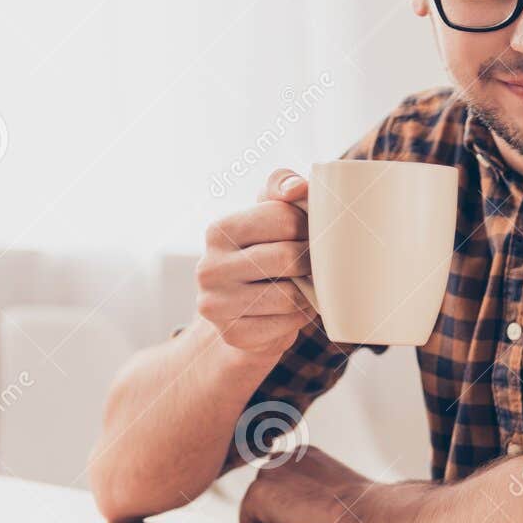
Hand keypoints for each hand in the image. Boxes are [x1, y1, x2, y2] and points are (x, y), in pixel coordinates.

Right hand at [196, 168, 315, 356]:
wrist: (244, 313)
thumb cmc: (265, 254)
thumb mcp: (269, 214)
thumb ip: (281, 186)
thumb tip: (296, 187)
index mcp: (219, 230)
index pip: (283, 217)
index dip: (308, 226)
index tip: (307, 235)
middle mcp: (209, 267)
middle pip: (288, 257)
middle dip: (311, 261)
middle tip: (313, 264)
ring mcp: (216, 305)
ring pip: (290, 296)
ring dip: (308, 292)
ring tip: (304, 287)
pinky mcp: (233, 335)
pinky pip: (286, 325)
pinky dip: (299, 318)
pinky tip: (292, 311)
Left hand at [239, 446, 376, 522]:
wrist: (363, 513)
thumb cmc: (358, 509)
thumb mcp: (335, 488)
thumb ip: (311, 487)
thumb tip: (297, 506)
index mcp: (301, 454)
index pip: (280, 483)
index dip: (295, 504)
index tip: (318, 511)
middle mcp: (281, 457)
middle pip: (265, 494)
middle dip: (280, 510)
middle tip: (312, 519)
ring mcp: (267, 472)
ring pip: (256, 508)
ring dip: (274, 521)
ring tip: (306, 522)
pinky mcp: (257, 493)